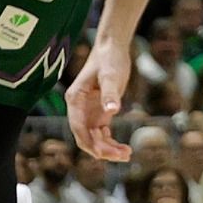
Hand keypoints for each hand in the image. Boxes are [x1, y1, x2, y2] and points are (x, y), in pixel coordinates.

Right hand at [67, 28, 130, 162]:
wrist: (112, 48)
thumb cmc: (109, 58)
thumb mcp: (111, 75)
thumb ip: (110, 93)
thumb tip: (112, 111)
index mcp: (75, 100)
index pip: (78, 128)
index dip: (89, 143)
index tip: (104, 153)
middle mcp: (78, 109)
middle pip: (85, 137)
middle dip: (102, 149)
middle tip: (122, 155)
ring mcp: (88, 112)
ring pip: (94, 139)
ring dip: (108, 149)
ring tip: (127, 154)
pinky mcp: (99, 112)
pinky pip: (102, 134)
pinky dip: (111, 142)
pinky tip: (124, 147)